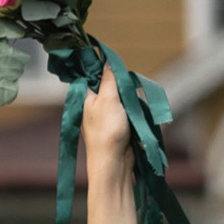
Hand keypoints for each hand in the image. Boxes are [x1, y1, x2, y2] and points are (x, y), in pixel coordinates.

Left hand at [81, 64, 128, 181]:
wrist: (113, 162)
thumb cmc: (107, 130)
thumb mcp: (108, 98)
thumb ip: (108, 79)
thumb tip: (107, 62)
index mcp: (86, 98)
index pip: (95, 76)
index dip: (107, 71)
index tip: (118, 71)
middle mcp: (94, 107)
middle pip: (111, 87)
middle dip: (122, 87)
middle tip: (128, 91)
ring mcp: (106, 117)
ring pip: (121, 100)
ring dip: (129, 101)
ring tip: (132, 105)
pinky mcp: (118, 127)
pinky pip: (127, 113)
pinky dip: (133, 112)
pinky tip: (136, 115)